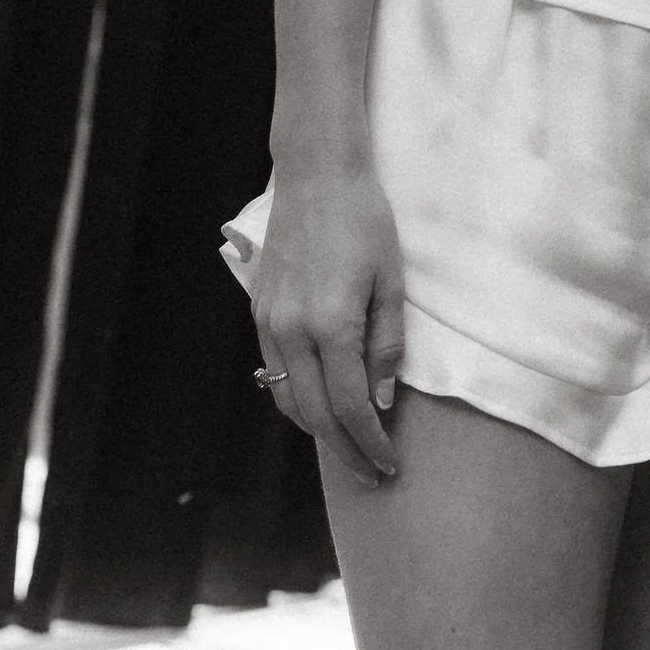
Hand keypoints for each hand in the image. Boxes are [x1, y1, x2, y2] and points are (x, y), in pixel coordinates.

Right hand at [251, 163, 404, 488]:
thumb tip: (381, 401)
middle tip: (372, 473)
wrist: (316, 176)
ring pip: (288, 400)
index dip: (370, 442)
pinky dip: (296, 400)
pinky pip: (275, 373)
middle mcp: (292, 330)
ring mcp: (269, 322)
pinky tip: (319, 408)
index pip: (350, 406)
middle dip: (346, 451)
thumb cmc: (365, 222)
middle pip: (315, 415)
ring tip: (348, 449)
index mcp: (332, 324)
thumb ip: (386, 346)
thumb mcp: (391, 282)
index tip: (390, 464)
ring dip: (318, 433)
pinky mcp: (259, 311)